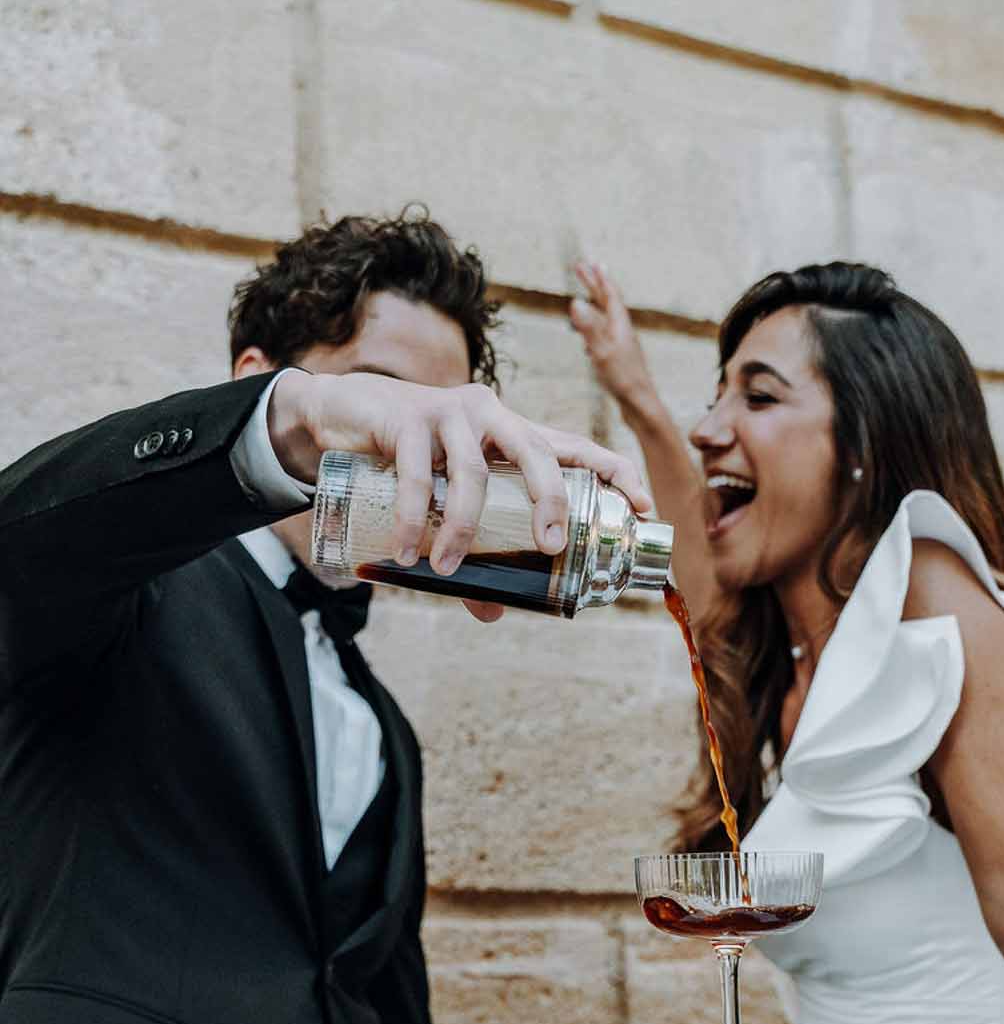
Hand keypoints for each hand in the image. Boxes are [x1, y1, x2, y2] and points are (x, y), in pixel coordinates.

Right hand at [267, 370, 651, 580]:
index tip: (643, 505)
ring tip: (446, 570)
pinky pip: (419, 475)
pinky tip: (409, 552)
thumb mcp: (447, 502)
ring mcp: (449, 413)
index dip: (614, 470)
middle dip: (552, 501)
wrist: (341, 412)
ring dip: (464, 529)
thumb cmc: (410, 458)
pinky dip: (416, 518)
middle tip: (550, 546)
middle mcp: (490, 417)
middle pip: (539, 453)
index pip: (574, 446)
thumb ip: (473, 552)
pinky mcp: (406, 418)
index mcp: (512, 435)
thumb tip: (491, 611)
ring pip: (475, 473)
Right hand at [568, 261, 659, 416]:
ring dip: (593, 309)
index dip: (600, 278)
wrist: (641, 406)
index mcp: (620, 327)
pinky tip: (589, 341)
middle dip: (593, 285)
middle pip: (607, 304)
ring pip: (605, 322)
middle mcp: (622, 333)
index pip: (609, 295)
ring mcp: (621, 347)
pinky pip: (604, 340)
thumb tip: (575, 303)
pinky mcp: (619, 361)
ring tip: (583, 302)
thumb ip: (589, 328)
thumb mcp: (603, 352)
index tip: (591, 262)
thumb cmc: (624, 380)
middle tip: (580, 269)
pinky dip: (594, 333)